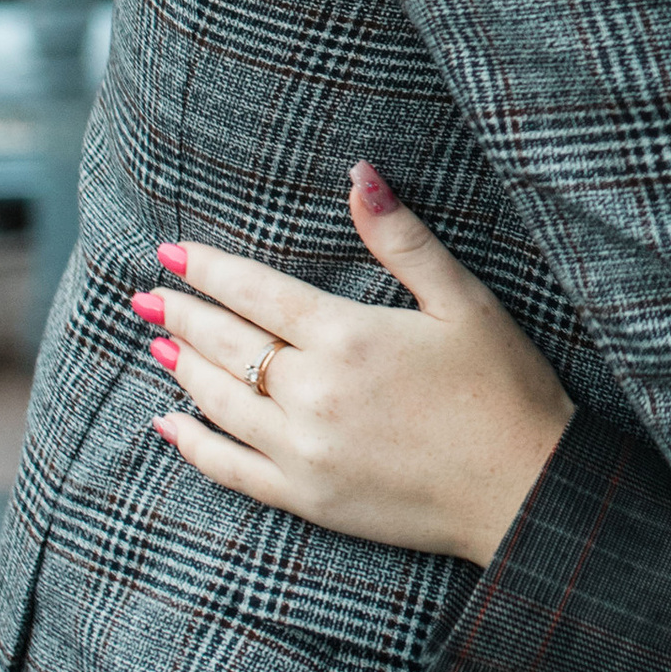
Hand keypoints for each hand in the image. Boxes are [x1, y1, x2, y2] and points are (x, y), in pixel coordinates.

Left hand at [137, 165, 573, 565]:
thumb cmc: (503, 387)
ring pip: (219, 401)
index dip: (208, 269)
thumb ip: (402, 238)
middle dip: (182, 313)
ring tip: (158, 343)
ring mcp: (302, 450)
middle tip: (146, 295)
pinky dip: (193, 444)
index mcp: (347, 337)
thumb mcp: (463, 300)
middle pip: (227, 343)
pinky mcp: (306, 497)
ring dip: (184, 367)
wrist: (524, 490)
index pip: (255, 292)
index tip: (170, 253)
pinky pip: (229, 469)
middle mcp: (312, 393)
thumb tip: (359, 173)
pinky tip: (169, 423)